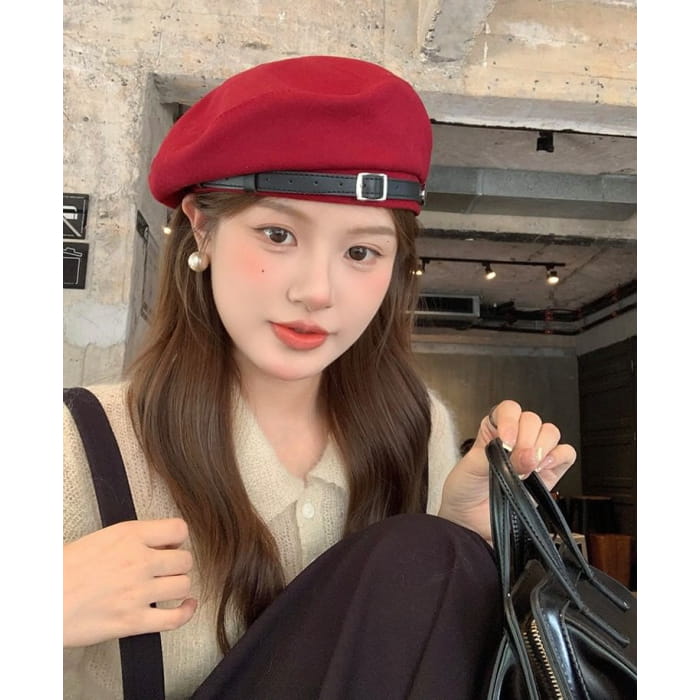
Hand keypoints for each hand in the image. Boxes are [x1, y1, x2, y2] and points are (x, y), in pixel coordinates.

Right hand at [63, 518, 196, 646]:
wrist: (41, 600)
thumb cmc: (63, 569)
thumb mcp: (102, 538)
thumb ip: (132, 539)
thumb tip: (158, 544)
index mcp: (131, 536)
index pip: (179, 529)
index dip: (177, 539)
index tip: (170, 546)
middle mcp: (140, 561)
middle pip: (185, 559)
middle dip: (177, 564)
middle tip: (164, 569)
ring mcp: (139, 592)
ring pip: (184, 584)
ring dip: (178, 586)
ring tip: (167, 587)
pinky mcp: (133, 621)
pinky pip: (175, 618)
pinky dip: (186, 612)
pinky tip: (186, 607)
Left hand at [438, 400, 575, 541]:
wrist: (470, 522)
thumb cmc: (464, 491)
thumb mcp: (469, 468)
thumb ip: (495, 457)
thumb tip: (525, 456)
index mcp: (494, 429)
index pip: (509, 409)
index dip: (510, 420)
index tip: (505, 441)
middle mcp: (516, 438)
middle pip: (533, 420)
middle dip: (526, 439)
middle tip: (516, 461)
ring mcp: (534, 456)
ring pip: (551, 433)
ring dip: (541, 448)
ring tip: (526, 468)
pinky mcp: (549, 474)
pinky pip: (566, 454)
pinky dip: (558, 457)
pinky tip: (542, 469)